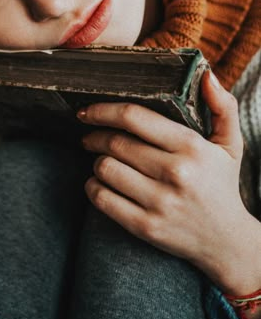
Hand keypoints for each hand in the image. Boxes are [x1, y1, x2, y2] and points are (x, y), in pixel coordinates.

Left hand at [79, 70, 260, 293]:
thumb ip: (222, 106)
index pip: (134, 117)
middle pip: (114, 143)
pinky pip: (102, 199)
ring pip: (104, 168)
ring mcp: (160, 201)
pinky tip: (100, 183)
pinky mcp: (146, 226)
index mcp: (191, 146)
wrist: (228, 243)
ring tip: (101, 159)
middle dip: (94, 135)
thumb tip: (207, 75)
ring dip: (95, 161)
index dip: (103, 110)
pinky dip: (93, 187)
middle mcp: (176, 173)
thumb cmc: (222, 186)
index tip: (88, 111)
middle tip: (89, 135)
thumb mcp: (230, 145)